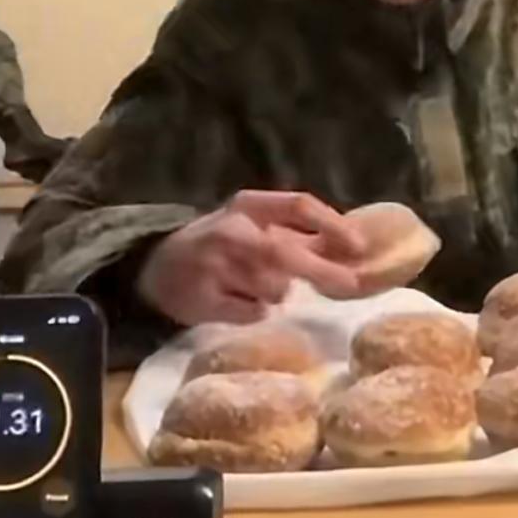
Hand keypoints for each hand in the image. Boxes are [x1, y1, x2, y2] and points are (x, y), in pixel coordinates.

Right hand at [136, 190, 365, 325]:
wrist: (157, 269)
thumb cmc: (222, 245)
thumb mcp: (256, 227)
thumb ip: (301, 235)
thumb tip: (357, 248)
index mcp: (248, 205)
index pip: (298, 205)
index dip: (333, 224)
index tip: (360, 246)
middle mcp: (231, 229)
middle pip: (286, 251)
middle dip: (324, 270)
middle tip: (353, 285)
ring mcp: (214, 265)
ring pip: (273, 288)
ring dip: (277, 293)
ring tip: (254, 287)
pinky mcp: (203, 299)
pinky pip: (252, 313)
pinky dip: (256, 312)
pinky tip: (239, 302)